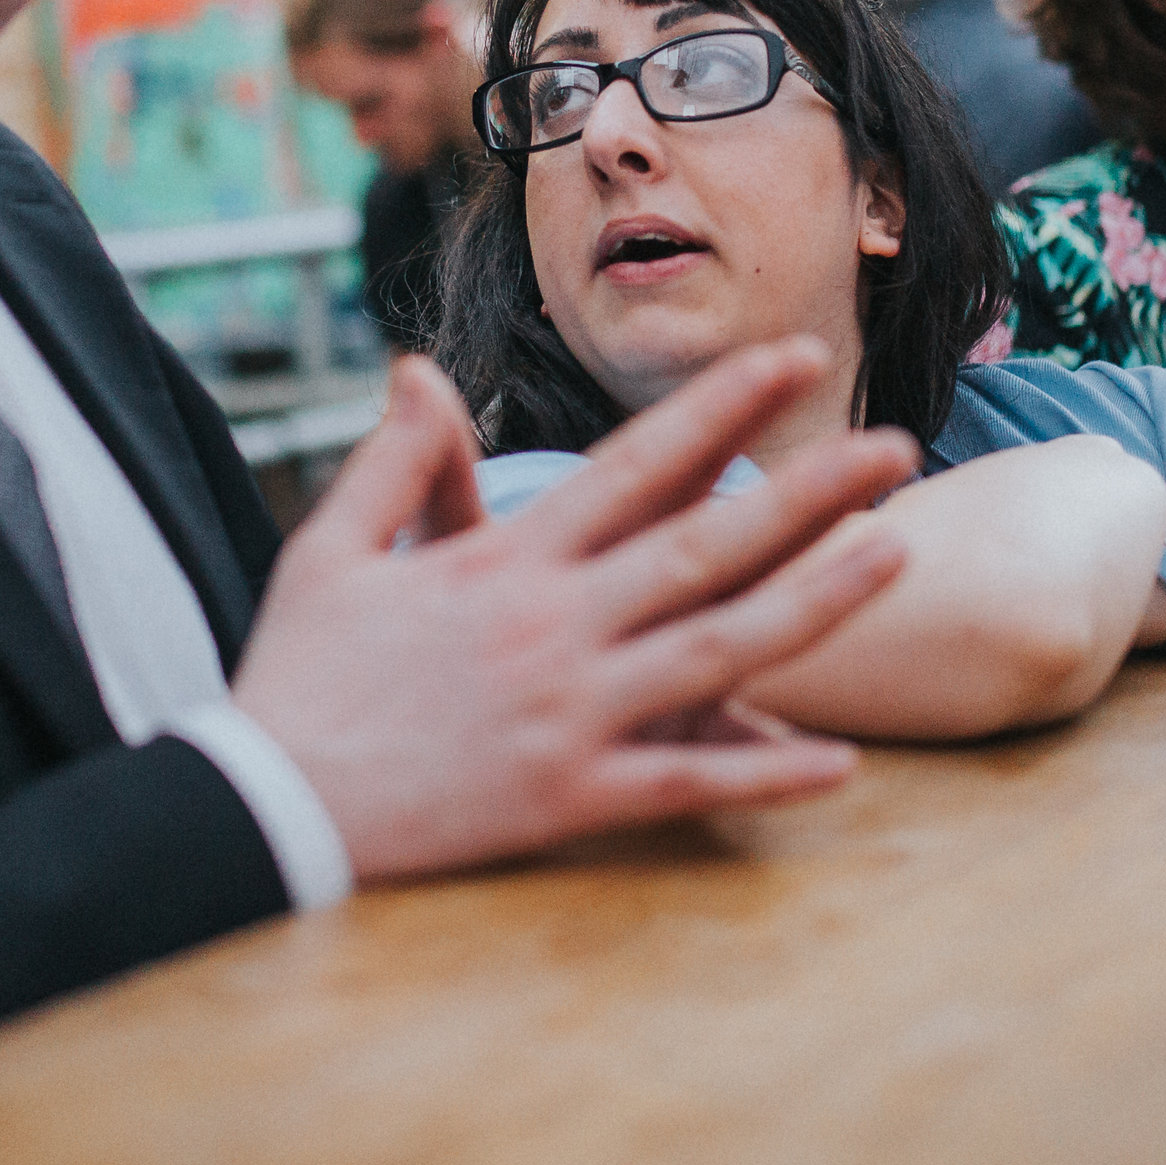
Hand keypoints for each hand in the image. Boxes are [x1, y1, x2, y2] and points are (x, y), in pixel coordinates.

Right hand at [231, 344, 916, 883]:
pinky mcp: (569, 798)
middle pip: (706, 546)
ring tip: (901, 557)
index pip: (636, 465)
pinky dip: (763, 773)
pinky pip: (685, 783)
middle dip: (811, 492)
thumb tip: (421, 370)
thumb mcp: (332, 549)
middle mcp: (554, 626)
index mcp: (505, 560)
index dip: (722, 409)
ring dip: (818, 603)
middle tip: (898, 448)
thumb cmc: (299, 674)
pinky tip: (842, 762)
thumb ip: (398, 461)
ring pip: (720, 651)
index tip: (792, 359)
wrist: (264, 805)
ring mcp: (570, 713)